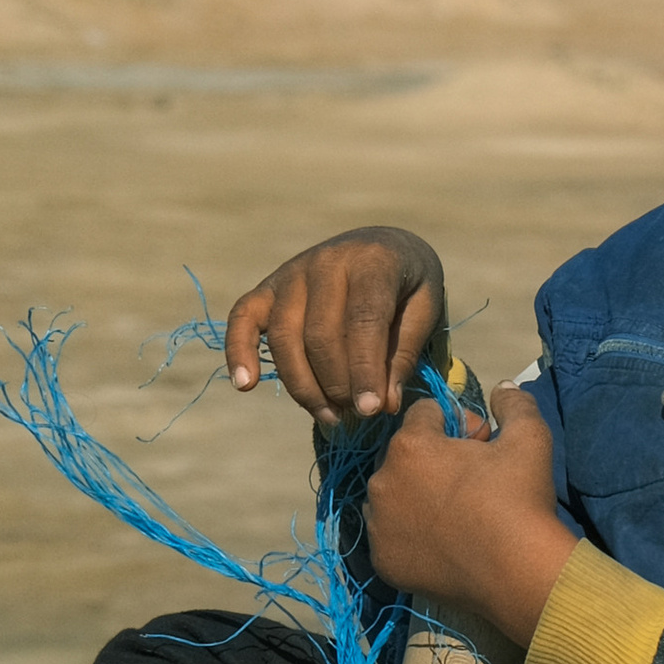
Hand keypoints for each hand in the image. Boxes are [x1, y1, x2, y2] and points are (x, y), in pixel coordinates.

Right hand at [224, 228, 445, 423]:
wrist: (381, 247)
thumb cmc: (407, 286)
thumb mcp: (425, 310)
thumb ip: (403, 354)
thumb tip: (382, 404)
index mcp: (371, 260)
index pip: (362, 320)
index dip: (365, 369)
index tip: (371, 410)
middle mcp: (325, 261)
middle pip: (320, 335)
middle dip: (338, 384)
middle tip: (359, 414)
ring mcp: (291, 273)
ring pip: (285, 338)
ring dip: (305, 386)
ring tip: (331, 416)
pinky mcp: (267, 288)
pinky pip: (242, 319)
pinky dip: (239, 351)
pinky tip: (246, 385)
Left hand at [360, 384, 576, 646]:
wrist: (517, 574)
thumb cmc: (520, 500)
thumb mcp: (529, 438)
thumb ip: (513, 403)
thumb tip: (502, 386)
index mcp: (410, 445)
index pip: (424, 413)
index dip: (457, 423)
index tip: (483, 444)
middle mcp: (382, 481)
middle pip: (405, 455)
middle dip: (434, 460)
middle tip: (472, 482)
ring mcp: (379, 525)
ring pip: (394, 496)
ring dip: (417, 496)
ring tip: (456, 515)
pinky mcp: (383, 561)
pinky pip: (392, 536)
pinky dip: (411, 535)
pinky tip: (442, 542)